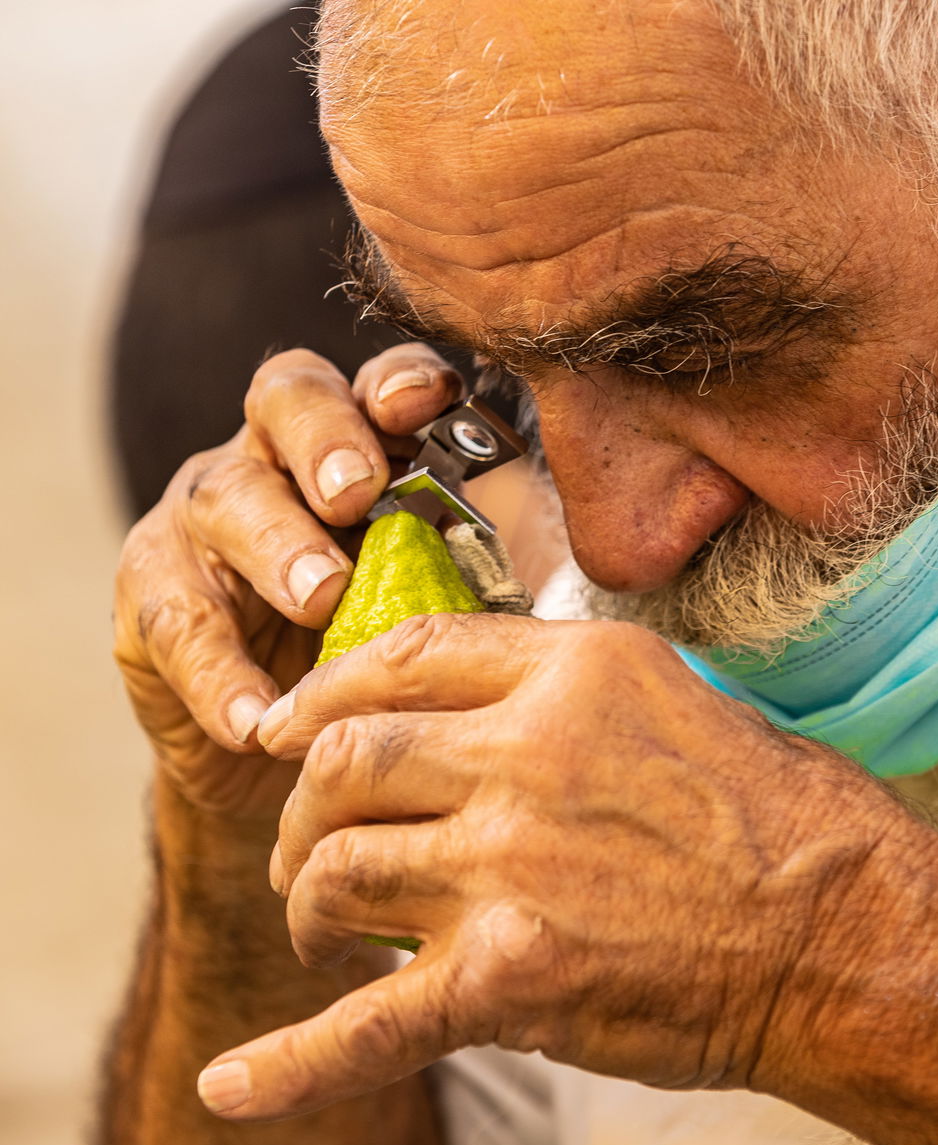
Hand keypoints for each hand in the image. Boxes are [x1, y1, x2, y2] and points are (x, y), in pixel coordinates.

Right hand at [113, 343, 461, 818]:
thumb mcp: (449, 604)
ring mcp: (202, 518)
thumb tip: (579, 542)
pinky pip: (177, 622)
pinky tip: (257, 717)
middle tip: (358, 491)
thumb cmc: (389, 658)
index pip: (373, 383)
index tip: (431, 403)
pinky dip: (220, 675)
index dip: (399, 381)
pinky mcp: (151, 596)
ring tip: (322, 599)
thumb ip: (491, 561)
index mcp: (357, 442)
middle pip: (287, 404)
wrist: (299, 763)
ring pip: (225, 500)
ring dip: (277, 547)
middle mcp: (274, 457)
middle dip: (326, 439)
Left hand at [193, 609, 893, 1117]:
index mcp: (568, 674)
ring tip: (328, 941)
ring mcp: (507, 866)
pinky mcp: (508, 980)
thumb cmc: (783, 822)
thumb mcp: (677, 699)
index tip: (289, 731)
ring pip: (335, 874)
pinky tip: (228, 1087)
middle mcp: (522, 754)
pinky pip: (366, 1026)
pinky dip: (287, 1065)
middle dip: (303, 812)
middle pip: (341, 763)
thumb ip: (565, 689)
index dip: (321, 698)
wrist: (845, 937)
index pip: (398, 659)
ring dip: (310, 911)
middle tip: (310, 852)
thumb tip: (477, 702)